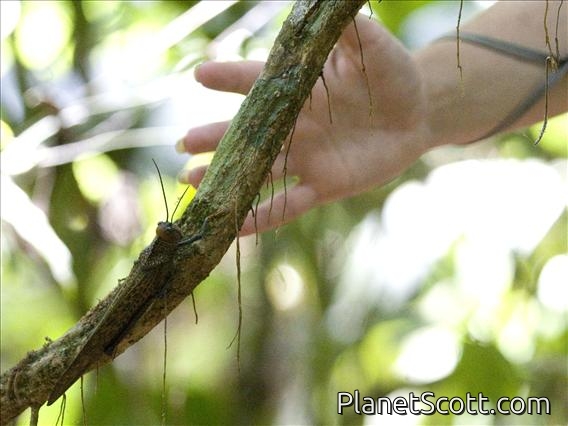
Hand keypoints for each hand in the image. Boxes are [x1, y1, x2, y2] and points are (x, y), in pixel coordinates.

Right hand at [177, 15, 431, 235]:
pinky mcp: (324, 185)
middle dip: (216, 137)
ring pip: (260, 170)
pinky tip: (235, 227)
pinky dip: (262, 217)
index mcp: (301, 91)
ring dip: (229, 177)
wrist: (417, 114)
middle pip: (248, 133)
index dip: (231, 78)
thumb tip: (327, 7)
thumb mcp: (373, 46)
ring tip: (193, 182)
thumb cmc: (393, 75)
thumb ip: (348, 30)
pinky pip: (288, 204)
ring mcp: (307, 157)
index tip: (201, 75)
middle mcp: (296, 126)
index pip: (259, 83)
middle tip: (184, 143)